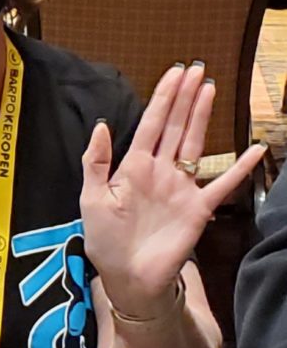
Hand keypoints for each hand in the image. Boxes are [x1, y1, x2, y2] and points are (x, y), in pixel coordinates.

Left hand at [81, 63, 265, 316]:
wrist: (128, 278)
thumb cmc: (106, 240)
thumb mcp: (92, 199)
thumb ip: (96, 162)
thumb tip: (101, 125)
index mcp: (133, 166)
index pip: (151, 124)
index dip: (163, 98)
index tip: (174, 73)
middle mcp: (160, 171)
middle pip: (176, 126)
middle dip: (185, 97)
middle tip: (196, 69)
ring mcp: (181, 188)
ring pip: (195, 144)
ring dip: (202, 117)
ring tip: (210, 89)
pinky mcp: (198, 209)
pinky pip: (222, 185)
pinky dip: (240, 168)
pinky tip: (255, 149)